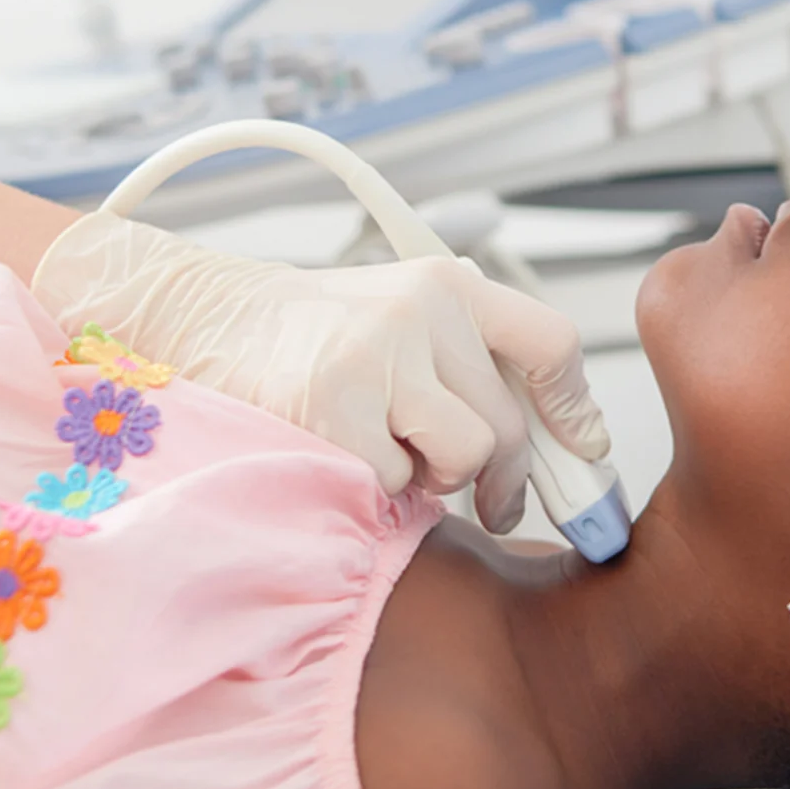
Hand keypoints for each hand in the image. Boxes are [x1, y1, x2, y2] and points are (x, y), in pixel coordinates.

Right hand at [31, 212, 608, 530]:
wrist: (201, 315)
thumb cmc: (313, 334)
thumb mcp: (403, 321)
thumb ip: (471, 365)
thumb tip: (558, 445)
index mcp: (449, 284)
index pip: (549, 343)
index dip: (577, 407)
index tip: (588, 448)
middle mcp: (422, 310)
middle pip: (510, 423)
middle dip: (510, 481)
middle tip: (497, 504)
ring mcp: (377, 355)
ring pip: (467, 455)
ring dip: (439, 477)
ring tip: (396, 455)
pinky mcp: (333, 405)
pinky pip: (397, 481)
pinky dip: (378, 486)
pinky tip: (346, 452)